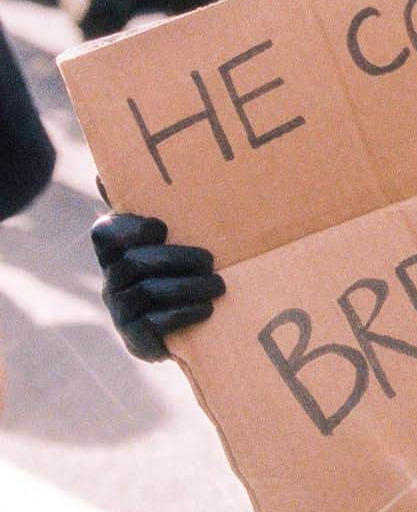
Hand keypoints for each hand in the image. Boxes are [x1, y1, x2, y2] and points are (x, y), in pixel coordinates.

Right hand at [91, 213, 224, 361]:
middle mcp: (111, 280)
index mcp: (114, 252)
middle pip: (135, 263)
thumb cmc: (174, 270)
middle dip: (177, 259)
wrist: (179, 329)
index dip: (131, 228)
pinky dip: (183, 314)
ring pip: (147, 291)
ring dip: (188, 287)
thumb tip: (103, 173)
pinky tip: (206, 308)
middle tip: (210, 260)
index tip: (163, 228)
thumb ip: (140, 206)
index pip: (105, 233)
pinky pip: (153, 323)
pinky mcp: (135, 338)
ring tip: (219, 285)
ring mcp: (120, 310)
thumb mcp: (162, 240)